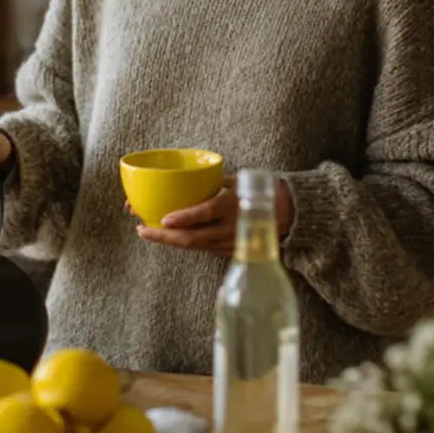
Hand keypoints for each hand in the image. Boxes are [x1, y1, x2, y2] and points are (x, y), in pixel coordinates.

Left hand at [132, 177, 294, 257]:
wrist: (292, 213)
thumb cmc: (263, 189)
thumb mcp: (238, 181)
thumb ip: (214, 184)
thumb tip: (187, 182)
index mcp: (232, 206)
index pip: (203, 214)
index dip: (182, 218)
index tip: (162, 219)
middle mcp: (230, 228)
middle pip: (191, 239)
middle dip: (163, 237)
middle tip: (142, 229)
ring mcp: (230, 243)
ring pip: (195, 247)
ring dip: (170, 241)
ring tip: (149, 232)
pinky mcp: (232, 251)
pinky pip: (204, 249)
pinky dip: (186, 243)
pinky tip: (171, 237)